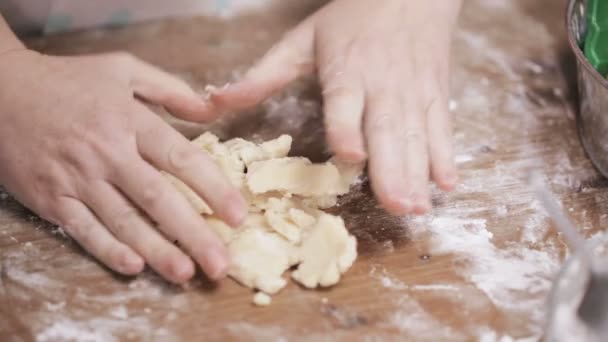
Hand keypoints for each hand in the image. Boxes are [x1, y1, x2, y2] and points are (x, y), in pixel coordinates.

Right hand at [0, 50, 246, 282]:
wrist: (0, 90)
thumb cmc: (69, 81)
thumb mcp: (123, 69)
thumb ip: (171, 90)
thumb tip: (212, 110)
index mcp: (130, 121)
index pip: (180, 159)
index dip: (213, 188)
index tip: (238, 215)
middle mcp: (107, 153)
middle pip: (158, 199)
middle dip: (193, 233)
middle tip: (220, 263)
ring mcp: (77, 179)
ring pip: (123, 221)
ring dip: (157, 250)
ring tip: (186, 273)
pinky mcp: (52, 198)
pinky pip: (82, 230)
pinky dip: (107, 250)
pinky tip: (134, 266)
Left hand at [204, 0, 460, 215]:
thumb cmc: (350, 20)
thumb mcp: (302, 41)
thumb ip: (263, 75)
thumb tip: (216, 101)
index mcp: (347, 70)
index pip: (345, 102)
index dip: (348, 129)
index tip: (350, 157)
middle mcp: (383, 85)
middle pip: (387, 129)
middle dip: (393, 170)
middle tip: (397, 207)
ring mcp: (414, 92)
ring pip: (417, 136)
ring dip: (418, 174)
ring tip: (417, 208)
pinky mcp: (437, 95)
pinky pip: (443, 128)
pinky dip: (446, 156)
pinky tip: (448, 185)